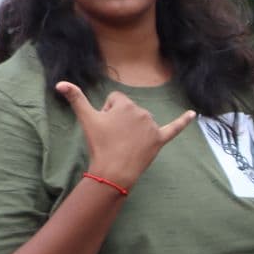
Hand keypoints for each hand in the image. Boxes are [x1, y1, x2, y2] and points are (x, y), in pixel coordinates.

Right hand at [55, 80, 193, 187]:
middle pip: (127, 110)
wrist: (114, 170)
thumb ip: (75, 98)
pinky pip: (174, 128)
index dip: (106, 112)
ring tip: (124, 144)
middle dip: (118, 120)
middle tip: (112, 137)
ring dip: (132, 129)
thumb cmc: (99, 144)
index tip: (104, 126)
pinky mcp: (160, 139)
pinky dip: (184, 121)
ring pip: (140, 120)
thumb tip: (60, 83)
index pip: (114, 100)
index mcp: (124, 104)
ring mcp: (152, 126)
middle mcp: (141, 111)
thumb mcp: (86, 119)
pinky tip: (194, 115)